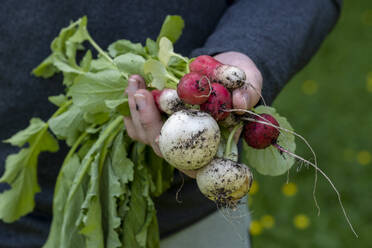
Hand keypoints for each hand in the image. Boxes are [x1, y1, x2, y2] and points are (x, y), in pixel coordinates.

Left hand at [123, 52, 261, 177]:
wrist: (227, 70)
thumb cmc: (240, 80)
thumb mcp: (251, 82)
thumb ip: (247, 93)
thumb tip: (240, 103)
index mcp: (215, 145)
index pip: (193, 164)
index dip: (175, 157)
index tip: (160, 138)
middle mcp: (190, 145)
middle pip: (162, 148)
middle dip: (147, 121)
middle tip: (142, 93)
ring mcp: (172, 134)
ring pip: (145, 134)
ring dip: (135, 109)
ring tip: (135, 80)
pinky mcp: (159, 121)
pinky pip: (137, 121)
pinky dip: (131, 104)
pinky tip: (132, 84)